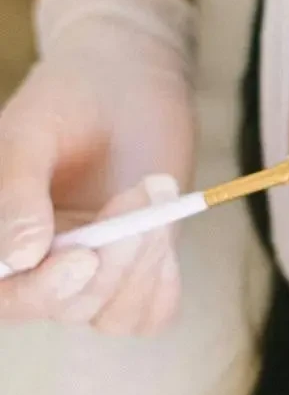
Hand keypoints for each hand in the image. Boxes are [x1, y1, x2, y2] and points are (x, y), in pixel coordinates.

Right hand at [0, 0, 195, 333]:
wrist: (129, 80)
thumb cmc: (70, 97)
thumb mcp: (32, 131)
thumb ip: (17, 190)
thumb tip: (20, 257)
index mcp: (2, 236)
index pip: (6, 294)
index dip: (39, 291)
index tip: (83, 259)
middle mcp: (40, 265)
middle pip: (63, 305)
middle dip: (112, 260)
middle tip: (140, 195)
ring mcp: (93, 270)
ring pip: (111, 313)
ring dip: (144, 259)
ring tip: (158, 189)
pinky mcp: (138, 267)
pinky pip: (149, 314)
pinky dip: (162, 284)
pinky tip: (165, 233)